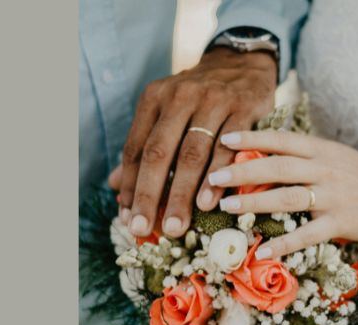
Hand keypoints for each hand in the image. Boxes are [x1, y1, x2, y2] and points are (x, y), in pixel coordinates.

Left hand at [107, 48, 277, 238]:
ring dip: (183, 193)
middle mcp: (180, 96)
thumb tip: (114, 186)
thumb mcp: (166, 112)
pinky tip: (210, 203)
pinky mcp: (243, 107)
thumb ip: (143, 146)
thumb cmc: (199, 97)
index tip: (128, 219)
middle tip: (145, 229)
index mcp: (154, 99)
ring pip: (193, 153)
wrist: (242, 62)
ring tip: (177, 224)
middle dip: (150, 195)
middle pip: (159, 152)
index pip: (136, 148)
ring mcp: (213, 100)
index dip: (130, 186)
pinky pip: (230, 147)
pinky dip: (218, 177)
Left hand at [205, 131, 357, 260]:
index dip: (252, 138)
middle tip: (213, 177)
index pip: (282, 140)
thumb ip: (301, 154)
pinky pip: (307, 234)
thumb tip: (259, 150)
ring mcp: (332, 197)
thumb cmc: (354, 176)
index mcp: (321, 150)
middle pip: (277, 168)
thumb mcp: (332, 155)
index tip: (224, 139)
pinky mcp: (338, 223)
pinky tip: (262, 249)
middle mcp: (324, 170)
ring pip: (287, 198)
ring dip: (254, 202)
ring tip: (227, 205)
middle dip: (242, 172)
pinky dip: (284, 244)